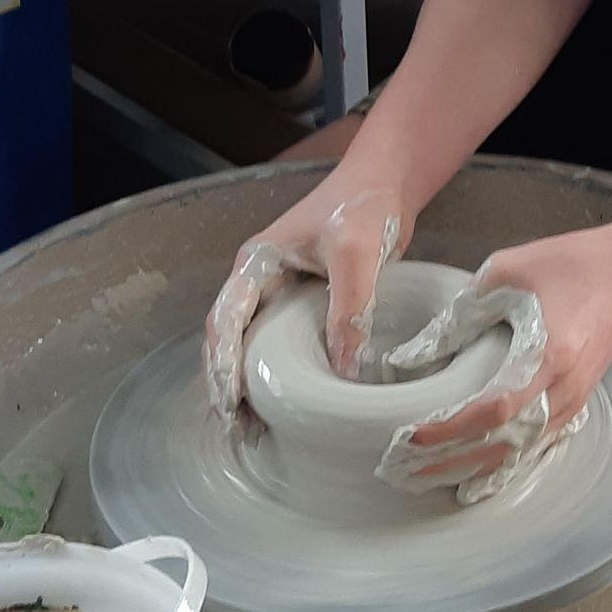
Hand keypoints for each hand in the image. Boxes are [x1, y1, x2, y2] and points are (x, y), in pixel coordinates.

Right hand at [202, 173, 405, 420]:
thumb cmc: (365, 205)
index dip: (223, 363)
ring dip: (243, 383)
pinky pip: (278, 343)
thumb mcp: (357, 253)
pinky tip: (279, 403)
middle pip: (227, 339)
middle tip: (235, 428)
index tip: (230, 401)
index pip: (226, 319)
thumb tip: (344, 369)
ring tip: (250, 428)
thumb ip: (350, 307)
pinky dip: (271, 373)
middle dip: (224, 383)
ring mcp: (279, 293)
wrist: (388, 183)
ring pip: (248, 344)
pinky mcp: (302, 304)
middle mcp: (259, 280)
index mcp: (256, 263)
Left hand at [378, 224, 611, 500]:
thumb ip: (458, 319)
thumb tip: (409, 360)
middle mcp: (563, 389)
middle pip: (502, 444)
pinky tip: (467, 478)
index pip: (494, 409)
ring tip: (420, 477)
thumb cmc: (569, 265)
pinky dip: (497, 466)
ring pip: (516, 453)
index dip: (450, 429)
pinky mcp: (573, 405)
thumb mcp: (505, 274)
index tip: (409, 435)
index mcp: (548, 353)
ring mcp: (572, 402)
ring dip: (467, 469)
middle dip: (448, 462)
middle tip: (399, 469)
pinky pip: (531, 447)